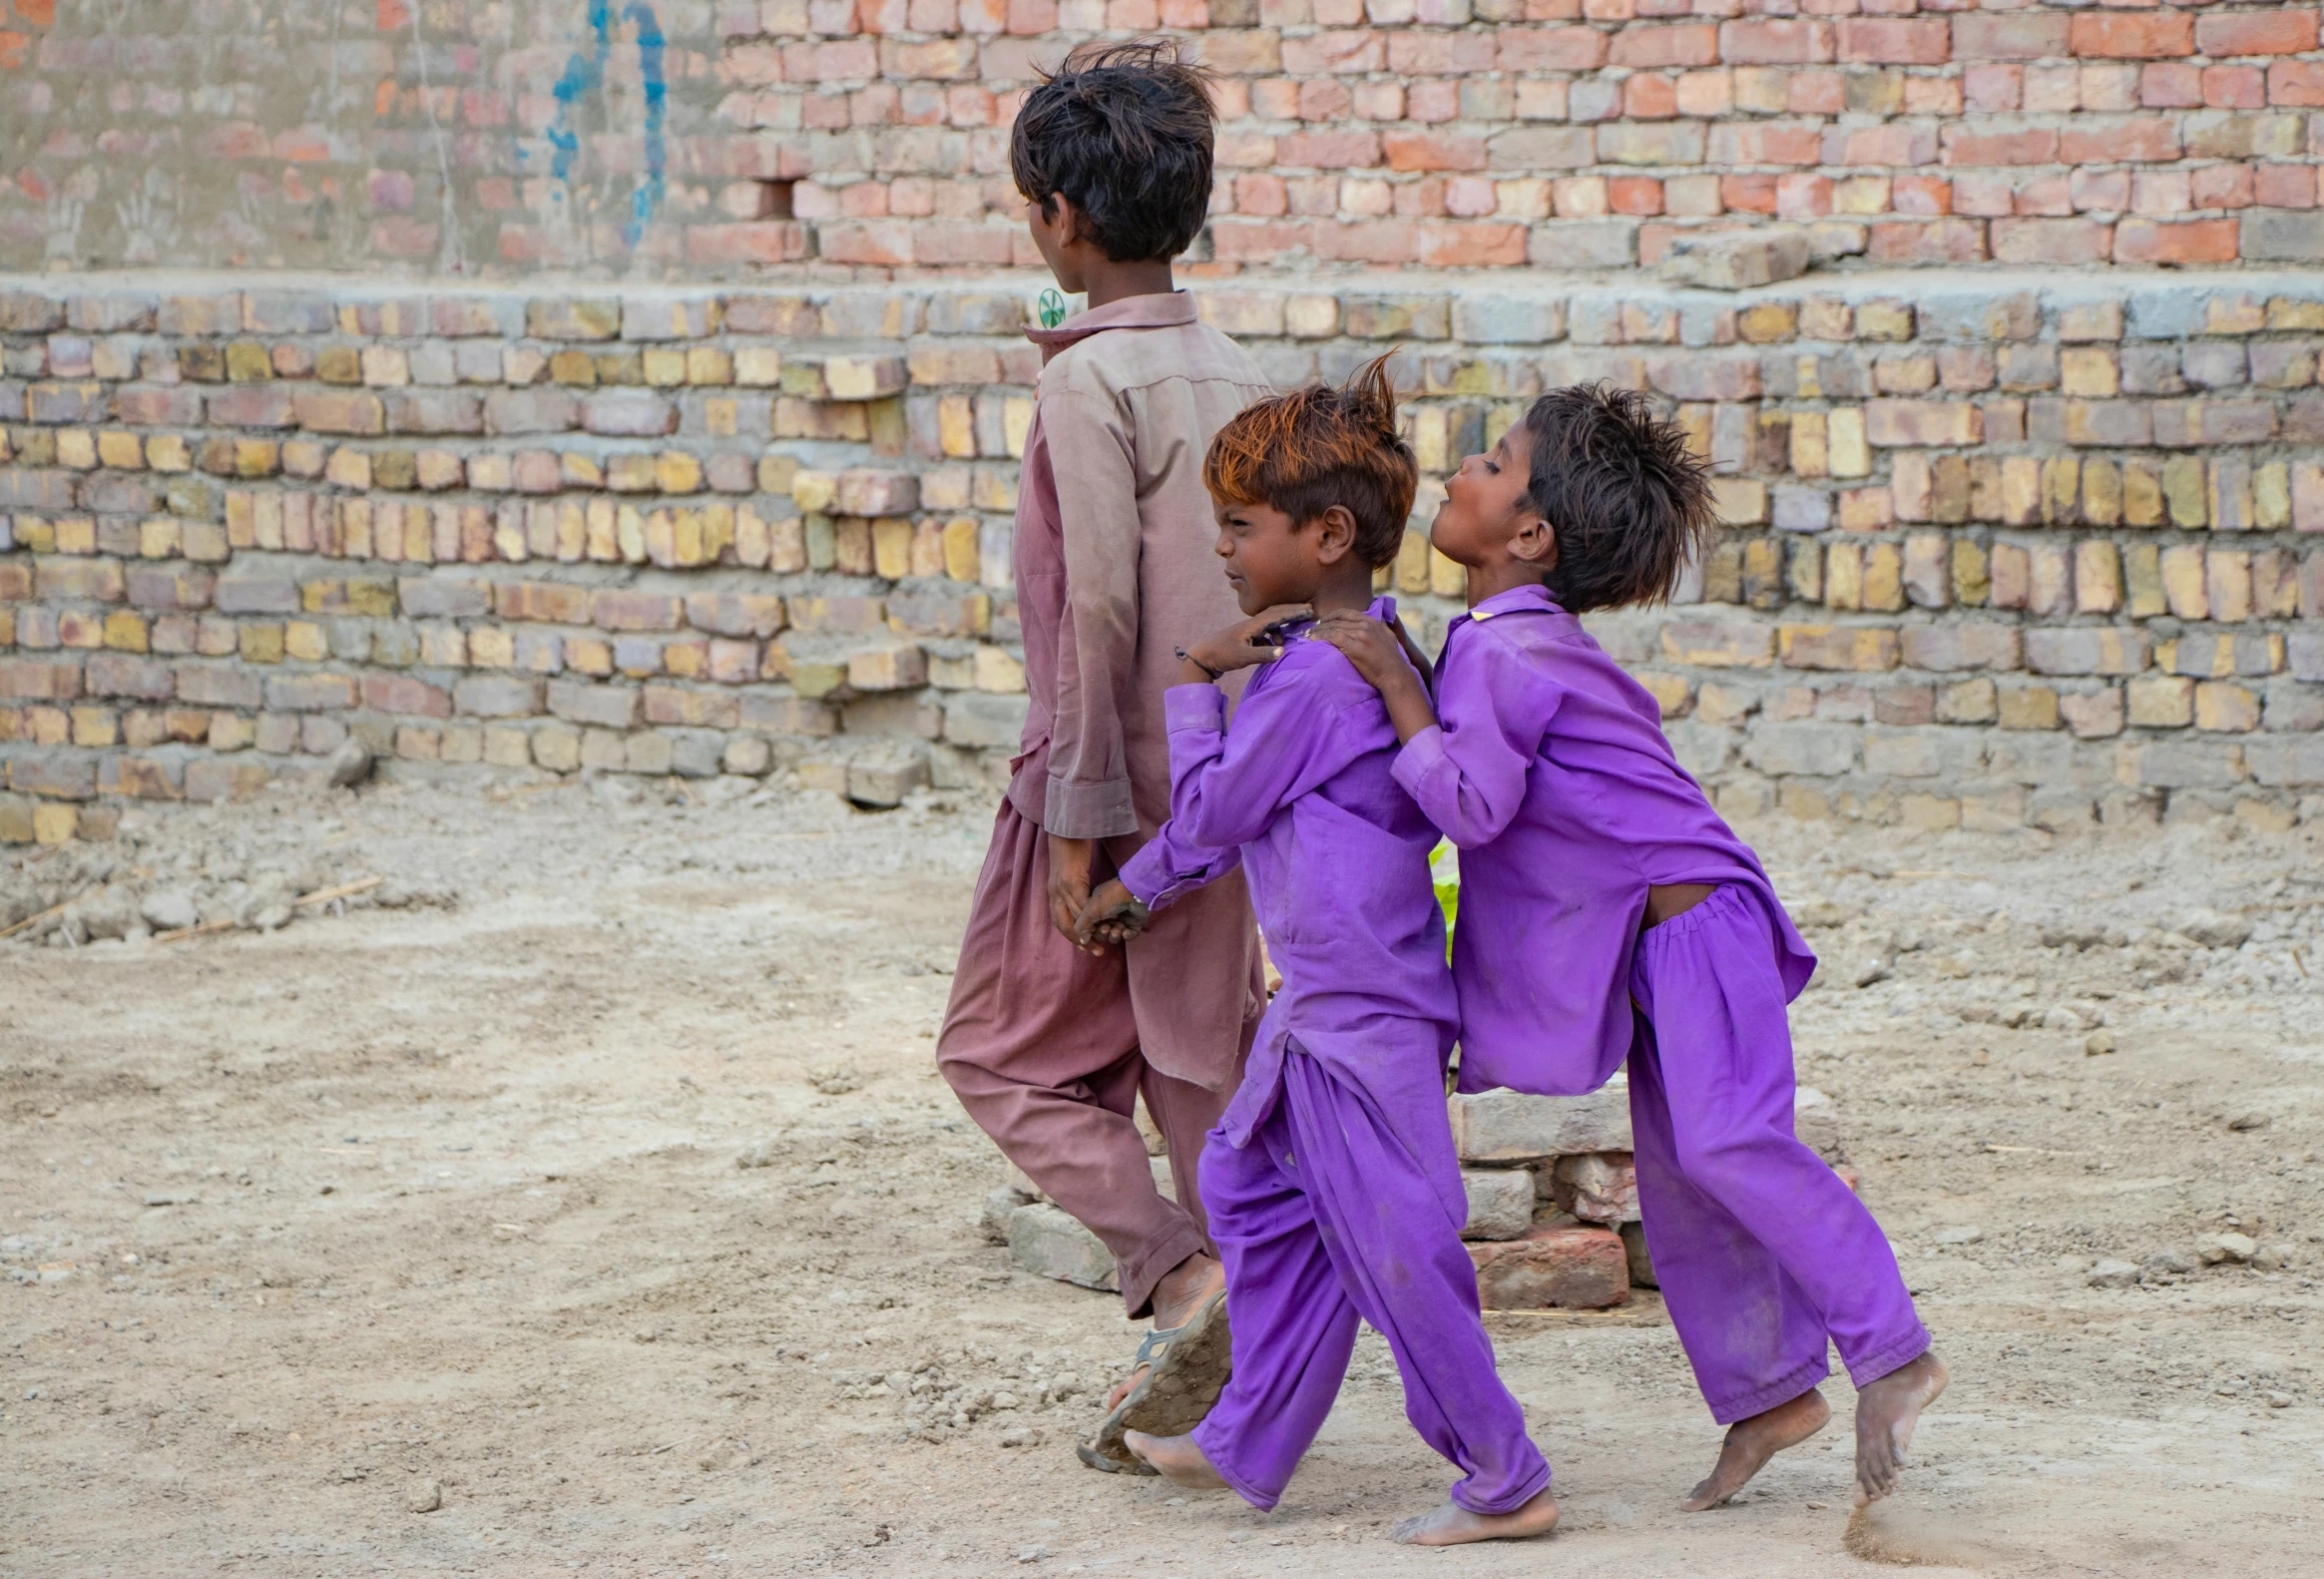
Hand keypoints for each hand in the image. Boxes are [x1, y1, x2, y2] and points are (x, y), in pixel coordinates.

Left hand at [1046, 834, 1098, 949]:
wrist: (1066, 830)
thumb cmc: (1071, 849)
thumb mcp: (1070, 874)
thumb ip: (1074, 889)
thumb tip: (1084, 901)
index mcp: (1053, 894)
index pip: (1060, 923)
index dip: (1072, 938)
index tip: (1087, 948)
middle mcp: (1054, 894)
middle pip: (1064, 926)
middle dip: (1080, 941)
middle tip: (1096, 951)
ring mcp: (1061, 888)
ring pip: (1074, 917)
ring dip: (1089, 930)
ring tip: (1104, 938)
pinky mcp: (1070, 880)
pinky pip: (1081, 903)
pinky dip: (1091, 914)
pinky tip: (1102, 920)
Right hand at [1074, 878, 1150, 948]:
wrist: (1135, 892)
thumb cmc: (1110, 899)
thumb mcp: (1090, 910)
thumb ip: (1082, 926)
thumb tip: (1083, 941)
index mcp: (1096, 908)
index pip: (1090, 925)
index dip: (1090, 931)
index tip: (1092, 931)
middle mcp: (1108, 913)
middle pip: (1101, 932)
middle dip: (1103, 933)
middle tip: (1106, 927)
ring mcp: (1122, 918)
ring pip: (1114, 936)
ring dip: (1114, 935)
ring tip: (1117, 929)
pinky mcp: (1135, 922)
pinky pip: (1129, 935)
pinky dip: (1127, 935)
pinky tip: (1126, 931)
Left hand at [1179, 604, 1313, 683]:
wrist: (1201, 657)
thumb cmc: (1221, 655)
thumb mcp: (1242, 657)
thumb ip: (1263, 654)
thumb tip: (1283, 650)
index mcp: (1251, 625)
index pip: (1276, 614)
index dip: (1294, 612)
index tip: (1309, 610)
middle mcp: (1251, 624)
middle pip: (1276, 613)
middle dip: (1293, 611)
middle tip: (1310, 611)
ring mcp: (1248, 631)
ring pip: (1271, 623)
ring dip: (1284, 625)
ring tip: (1296, 631)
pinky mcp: (1246, 639)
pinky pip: (1265, 632)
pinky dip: (1275, 635)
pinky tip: (1277, 644)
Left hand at [1312, 610, 1441, 743]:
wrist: (1395, 675)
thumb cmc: (1392, 660)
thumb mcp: (1389, 637)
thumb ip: (1380, 627)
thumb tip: (1375, 622)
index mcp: (1372, 621)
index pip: (1346, 612)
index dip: (1331, 616)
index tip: (1322, 622)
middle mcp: (1366, 625)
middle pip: (1337, 620)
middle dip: (1321, 625)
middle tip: (1311, 630)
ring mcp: (1360, 635)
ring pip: (1332, 628)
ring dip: (1318, 631)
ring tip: (1308, 636)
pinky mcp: (1355, 647)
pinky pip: (1333, 637)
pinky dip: (1320, 637)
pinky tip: (1312, 641)